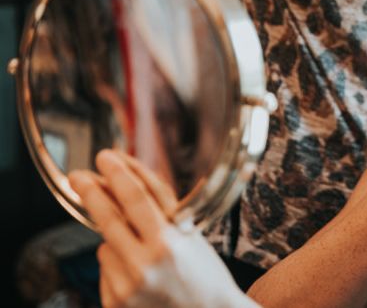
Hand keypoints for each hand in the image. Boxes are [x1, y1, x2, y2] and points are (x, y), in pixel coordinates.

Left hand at [69, 151, 255, 307]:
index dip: (118, 174)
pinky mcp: (116, 305)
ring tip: (140, 247)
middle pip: (108, 218)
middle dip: (91, 192)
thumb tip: (128, 175)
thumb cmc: (204, 271)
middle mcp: (144, 267)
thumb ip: (160, 207)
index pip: (135, 198)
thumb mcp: (190, 233)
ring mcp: (127, 289)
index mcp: (168, 244)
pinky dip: (116, 262)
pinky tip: (137, 269)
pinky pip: (105, 269)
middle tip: (78, 176)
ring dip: (115, 237)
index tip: (105, 157)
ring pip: (104, 244)